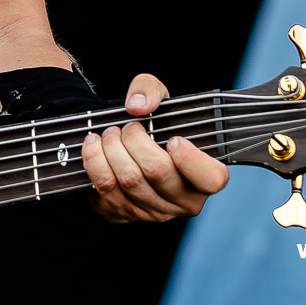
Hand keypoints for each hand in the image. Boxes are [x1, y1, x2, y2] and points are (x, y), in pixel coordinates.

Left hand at [81, 73, 228, 222]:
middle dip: (135, 141)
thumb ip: (151, 90)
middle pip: (157, 172)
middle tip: (128, 127)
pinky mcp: (127, 214)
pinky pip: (107, 190)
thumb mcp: (160, 101)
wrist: (131, 152)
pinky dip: (95, 162)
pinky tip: (94, 146)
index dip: (190, 158)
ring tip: (109, 134)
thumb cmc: (156, 129)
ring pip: (130, 181)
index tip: (173, 139)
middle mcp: (184, 200)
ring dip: (112, 149)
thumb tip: (137, 105)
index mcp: (207, 176)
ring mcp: (155, 212)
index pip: (211, 179)